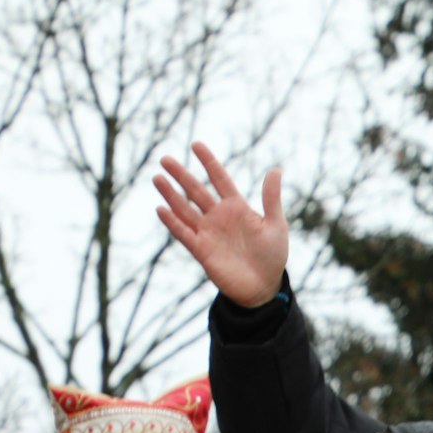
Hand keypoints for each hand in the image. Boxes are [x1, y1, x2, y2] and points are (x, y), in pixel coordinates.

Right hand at [154, 141, 288, 307]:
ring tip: (157, 178)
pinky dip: (173, 222)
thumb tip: (275, 170)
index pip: (220, 179)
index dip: (209, 162)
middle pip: (196, 191)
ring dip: (171, 194)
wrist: (264, 287)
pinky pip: (184, 233)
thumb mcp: (275, 225)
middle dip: (181, 175)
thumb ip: (271, 199)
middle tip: (164, 159)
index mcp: (237, 207)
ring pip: (185, 209)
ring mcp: (208, 232)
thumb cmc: (273, 256)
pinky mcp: (201, 250)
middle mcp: (219, 217)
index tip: (196, 145)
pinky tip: (161, 209)